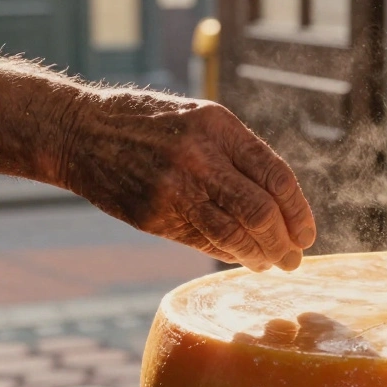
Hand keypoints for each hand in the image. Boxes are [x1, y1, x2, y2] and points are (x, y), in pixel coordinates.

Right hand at [63, 93, 315, 271]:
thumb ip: (237, 156)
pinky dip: (228, 253)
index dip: (298, 212)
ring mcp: (175, 186)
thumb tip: (281, 209)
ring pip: (235, 234)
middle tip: (293, 259)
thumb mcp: (198, 121)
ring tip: (270, 264)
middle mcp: (200, 155)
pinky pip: (204, 242)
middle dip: (284, 242)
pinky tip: (238, 257)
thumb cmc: (148, 127)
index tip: (307, 234)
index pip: (277, 176)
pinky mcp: (154, 214)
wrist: (79, 132)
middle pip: (262, 211)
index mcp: (218, 126)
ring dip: (259, 256)